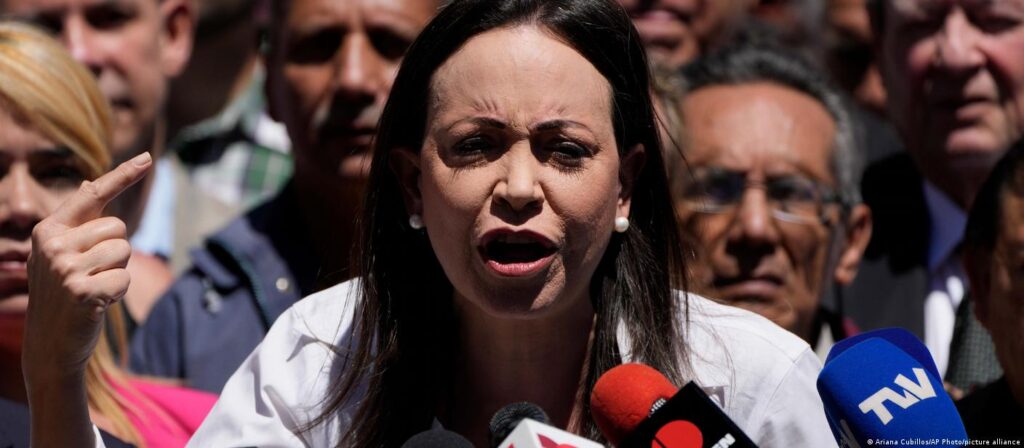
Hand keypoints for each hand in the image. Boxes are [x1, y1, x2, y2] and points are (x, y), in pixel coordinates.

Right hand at [22, 153, 151, 385]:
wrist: (49, 345)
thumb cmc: (64, 295)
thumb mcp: (63, 255)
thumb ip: (78, 224)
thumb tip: (90, 185)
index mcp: (48, 230)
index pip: (92, 195)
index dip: (123, 175)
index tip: (148, 157)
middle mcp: (52, 243)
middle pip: (118, 228)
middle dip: (116, 252)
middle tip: (92, 275)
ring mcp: (64, 267)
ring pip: (124, 251)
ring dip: (117, 273)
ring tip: (93, 288)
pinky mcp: (80, 290)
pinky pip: (124, 277)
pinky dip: (117, 292)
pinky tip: (96, 304)